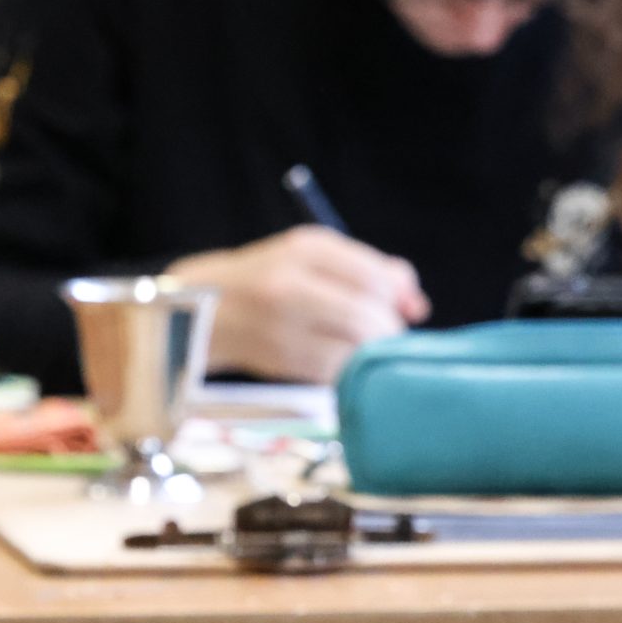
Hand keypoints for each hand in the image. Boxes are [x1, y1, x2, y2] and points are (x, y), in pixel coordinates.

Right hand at [164, 224, 429, 383]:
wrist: (204, 309)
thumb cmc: (275, 280)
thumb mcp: (315, 257)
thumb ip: (372, 271)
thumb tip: (416, 305)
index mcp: (304, 249)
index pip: (373, 276)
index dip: (401, 297)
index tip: (410, 309)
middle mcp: (288, 285)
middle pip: (366, 317)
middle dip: (389, 331)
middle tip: (388, 335)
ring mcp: (279, 325)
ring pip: (353, 349)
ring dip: (372, 354)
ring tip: (365, 347)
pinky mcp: (276, 360)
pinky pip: (333, 372)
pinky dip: (348, 370)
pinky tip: (340, 362)